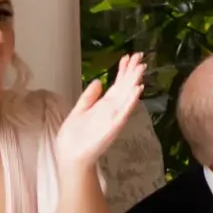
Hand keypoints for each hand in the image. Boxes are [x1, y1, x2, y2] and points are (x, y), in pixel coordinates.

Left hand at [56, 53, 146, 172]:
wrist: (71, 156)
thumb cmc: (74, 137)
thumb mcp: (79, 111)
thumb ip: (89, 97)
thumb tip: (98, 81)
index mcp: (104, 105)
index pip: (117, 84)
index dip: (122, 71)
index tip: (128, 57)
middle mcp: (112, 109)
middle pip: (125, 87)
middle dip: (132, 72)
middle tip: (140, 56)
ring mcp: (114, 118)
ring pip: (127, 96)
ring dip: (135, 82)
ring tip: (141, 68)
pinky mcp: (113, 127)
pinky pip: (124, 112)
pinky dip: (131, 101)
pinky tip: (137, 90)